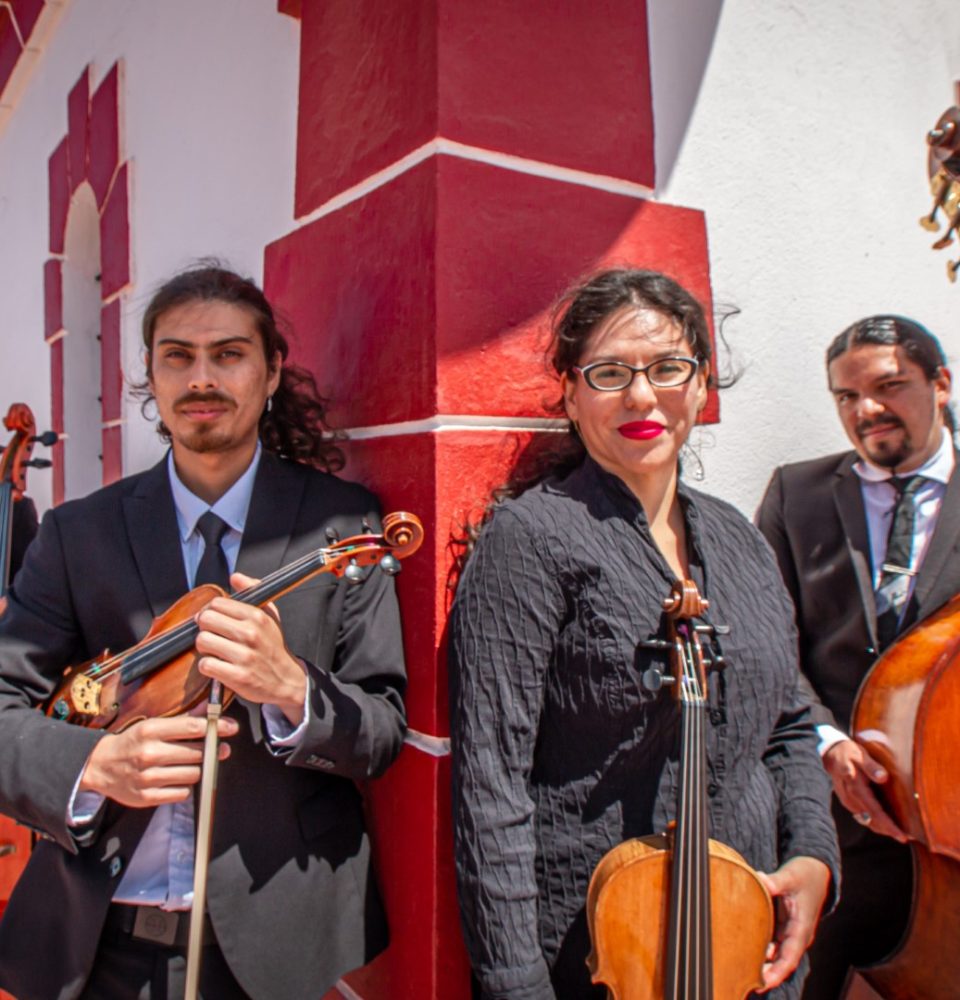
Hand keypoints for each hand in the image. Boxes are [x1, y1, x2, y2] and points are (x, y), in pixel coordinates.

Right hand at [78, 714, 237, 807]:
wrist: (100, 766)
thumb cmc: (132, 742)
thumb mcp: (153, 725)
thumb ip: (183, 719)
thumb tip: (208, 708)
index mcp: (150, 731)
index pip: (192, 727)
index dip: (216, 727)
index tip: (231, 727)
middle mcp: (149, 754)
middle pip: (196, 752)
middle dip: (212, 750)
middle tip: (218, 748)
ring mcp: (148, 777)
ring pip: (193, 774)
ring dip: (198, 768)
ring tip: (193, 763)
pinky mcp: (147, 797)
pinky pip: (182, 793)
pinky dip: (184, 786)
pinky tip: (178, 778)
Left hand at [194, 571, 306, 725]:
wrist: (286, 680)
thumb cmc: (274, 647)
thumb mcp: (271, 615)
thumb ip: (254, 591)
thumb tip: (235, 577)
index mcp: (256, 617)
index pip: (217, 603)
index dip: (211, 611)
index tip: (215, 620)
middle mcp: (250, 634)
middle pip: (206, 620)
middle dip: (205, 628)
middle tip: (213, 634)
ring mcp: (243, 656)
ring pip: (202, 641)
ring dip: (204, 648)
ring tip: (215, 650)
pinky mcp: (237, 676)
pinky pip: (205, 665)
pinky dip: (207, 666)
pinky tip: (218, 665)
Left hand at [755, 855, 831, 990]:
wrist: (815, 869)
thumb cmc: (805, 874)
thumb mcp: (791, 876)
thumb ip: (776, 881)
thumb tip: (760, 879)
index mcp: (801, 928)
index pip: (790, 957)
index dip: (777, 972)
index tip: (762, 983)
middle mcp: (796, 934)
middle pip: (781, 961)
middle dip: (766, 974)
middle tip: (745, 982)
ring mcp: (789, 931)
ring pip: (775, 953)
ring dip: (762, 962)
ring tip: (741, 970)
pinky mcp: (782, 925)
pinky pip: (771, 941)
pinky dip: (760, 948)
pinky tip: (744, 950)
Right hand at [823, 739, 907, 842]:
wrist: (831, 753)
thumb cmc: (848, 753)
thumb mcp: (860, 755)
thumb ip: (871, 766)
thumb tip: (883, 777)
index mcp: (855, 788)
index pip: (874, 812)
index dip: (889, 826)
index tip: (902, 836)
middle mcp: (850, 799)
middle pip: (872, 821)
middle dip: (888, 830)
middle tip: (906, 837)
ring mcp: (848, 802)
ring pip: (867, 821)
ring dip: (882, 828)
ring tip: (898, 832)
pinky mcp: (848, 802)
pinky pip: (863, 817)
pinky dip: (875, 821)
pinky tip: (885, 822)